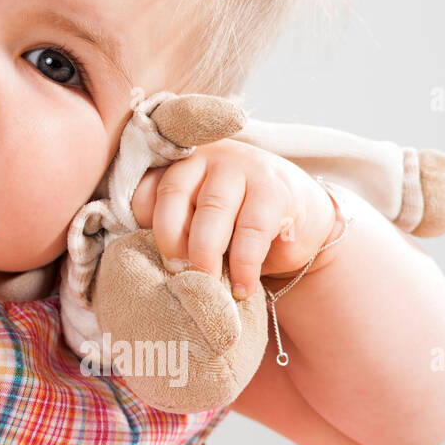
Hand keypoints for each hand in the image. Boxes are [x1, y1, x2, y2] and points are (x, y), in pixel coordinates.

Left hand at [129, 138, 337, 299]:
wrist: (300, 222)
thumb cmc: (234, 225)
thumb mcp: (198, 220)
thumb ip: (172, 225)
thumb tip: (145, 257)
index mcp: (179, 163)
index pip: (149, 187)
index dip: (144, 222)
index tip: (152, 254)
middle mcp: (208, 156)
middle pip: (174, 193)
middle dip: (170, 239)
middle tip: (176, 274)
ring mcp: (243, 167)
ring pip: (212, 210)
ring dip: (205, 254)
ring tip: (206, 287)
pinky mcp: (275, 190)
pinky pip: (252, 230)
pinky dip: (243, 264)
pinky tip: (241, 288)